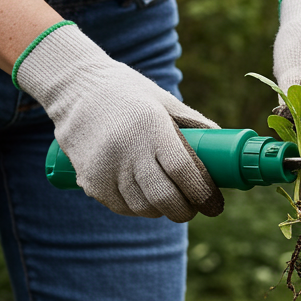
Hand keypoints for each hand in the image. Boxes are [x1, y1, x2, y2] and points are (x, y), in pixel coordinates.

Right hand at [14, 23, 223, 220]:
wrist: (74, 88)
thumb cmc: (129, 94)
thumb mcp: (165, 100)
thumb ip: (195, 124)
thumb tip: (225, 150)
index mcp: (151, 127)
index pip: (183, 171)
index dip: (203, 193)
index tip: (214, 204)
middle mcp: (127, 150)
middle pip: (165, 198)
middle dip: (186, 211)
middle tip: (195, 208)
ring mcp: (105, 168)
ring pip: (143, 208)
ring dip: (163, 211)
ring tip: (171, 201)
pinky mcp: (90, 181)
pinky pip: (121, 207)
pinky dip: (138, 208)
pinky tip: (145, 199)